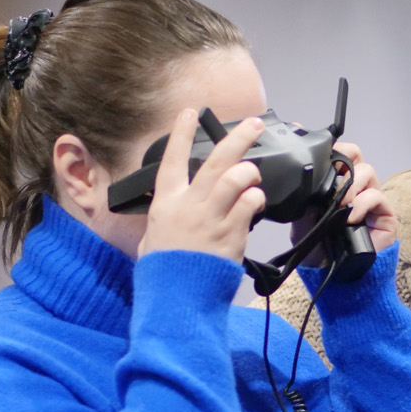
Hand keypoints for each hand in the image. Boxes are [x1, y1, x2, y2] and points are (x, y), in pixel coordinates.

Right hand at [138, 110, 265, 262]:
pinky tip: (255, 203)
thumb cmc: (164, 271)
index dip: (181, 133)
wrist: (177, 298)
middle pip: (217, 161)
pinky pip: (250, 205)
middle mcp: (189, 206)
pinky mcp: (232, 234)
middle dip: (238, 138)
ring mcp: (212, 218)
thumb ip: (170, 213)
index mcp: (166, 203)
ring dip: (251, 172)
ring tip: (254, 174)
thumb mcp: (154, 235)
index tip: (190, 113)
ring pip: (237, 178)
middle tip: (253, 124)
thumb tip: (178, 203)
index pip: (173, 160)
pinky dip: (256, 200)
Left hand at [289, 140, 398, 261]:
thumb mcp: (303, 220)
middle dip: (344, 161)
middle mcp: (356, 188)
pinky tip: (350, 217)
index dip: (334, 150)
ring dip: (351, 185)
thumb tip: (301, 180)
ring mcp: (371, 199)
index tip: (320, 153)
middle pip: (357, 157)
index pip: (341, 156)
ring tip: (339, 204)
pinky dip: (362, 203)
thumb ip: (304, 199)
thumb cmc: (318, 249)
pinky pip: (376, 196)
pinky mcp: (385, 214)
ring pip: (368, 172)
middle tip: (331, 177)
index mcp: (337, 185)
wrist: (330, 274)